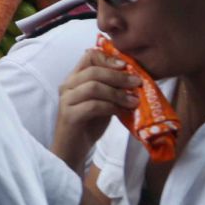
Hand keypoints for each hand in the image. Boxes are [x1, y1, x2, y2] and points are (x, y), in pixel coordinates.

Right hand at [52, 47, 141, 172]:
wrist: (73, 149)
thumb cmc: (89, 124)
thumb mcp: (102, 101)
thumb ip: (110, 89)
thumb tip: (134, 79)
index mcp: (74, 78)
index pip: (88, 56)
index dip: (108, 58)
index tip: (126, 66)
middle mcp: (67, 85)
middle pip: (93, 71)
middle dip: (118, 76)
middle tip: (137, 83)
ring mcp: (66, 100)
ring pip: (93, 87)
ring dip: (117, 93)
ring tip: (134, 101)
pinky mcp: (70, 115)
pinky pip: (93, 106)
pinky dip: (111, 107)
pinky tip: (122, 112)